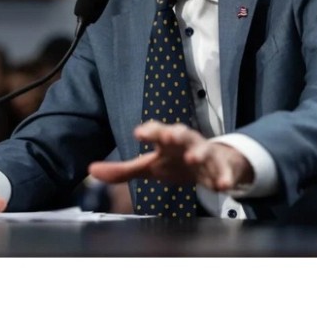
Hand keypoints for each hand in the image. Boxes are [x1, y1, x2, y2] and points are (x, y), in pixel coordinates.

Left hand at [88, 120, 253, 191]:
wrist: (210, 164)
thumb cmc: (175, 162)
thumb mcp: (148, 167)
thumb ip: (122, 170)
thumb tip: (91, 170)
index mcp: (166, 141)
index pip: (156, 131)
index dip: (148, 131)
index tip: (138, 133)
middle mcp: (185, 142)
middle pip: (180, 134)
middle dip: (174, 134)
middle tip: (168, 135)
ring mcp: (204, 153)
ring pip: (203, 149)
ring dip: (198, 152)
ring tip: (192, 158)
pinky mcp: (220, 167)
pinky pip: (224, 172)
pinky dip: (224, 177)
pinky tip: (223, 186)